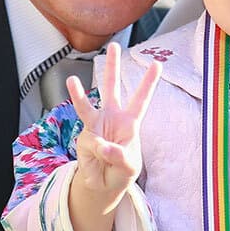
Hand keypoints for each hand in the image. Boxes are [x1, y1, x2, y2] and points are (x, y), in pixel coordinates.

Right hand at [66, 43, 159, 213]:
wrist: (104, 184)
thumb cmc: (121, 171)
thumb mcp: (129, 167)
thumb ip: (119, 155)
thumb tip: (102, 145)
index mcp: (130, 123)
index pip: (141, 99)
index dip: (149, 82)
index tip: (158, 64)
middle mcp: (112, 118)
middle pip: (113, 89)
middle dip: (113, 67)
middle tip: (114, 46)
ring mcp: (96, 126)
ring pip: (88, 105)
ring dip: (78, 92)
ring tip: (70, 79)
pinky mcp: (85, 137)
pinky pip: (88, 138)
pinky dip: (93, 144)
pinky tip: (94, 144)